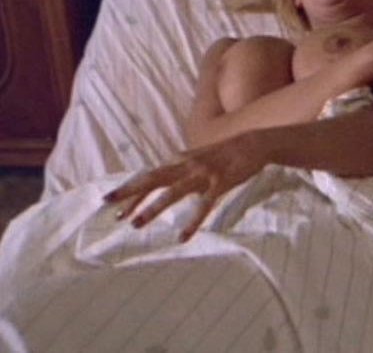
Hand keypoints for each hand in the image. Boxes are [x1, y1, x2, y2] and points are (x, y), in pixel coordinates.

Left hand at [104, 131, 267, 241]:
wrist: (254, 143)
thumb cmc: (225, 154)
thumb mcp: (198, 159)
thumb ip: (180, 170)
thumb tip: (161, 182)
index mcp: (180, 161)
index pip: (149, 176)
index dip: (130, 189)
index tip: (110, 202)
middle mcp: (187, 165)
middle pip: (153, 180)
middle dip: (130, 195)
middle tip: (111, 211)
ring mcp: (203, 174)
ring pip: (173, 192)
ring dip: (153, 208)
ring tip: (136, 225)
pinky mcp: (220, 183)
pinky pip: (204, 205)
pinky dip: (193, 221)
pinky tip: (183, 236)